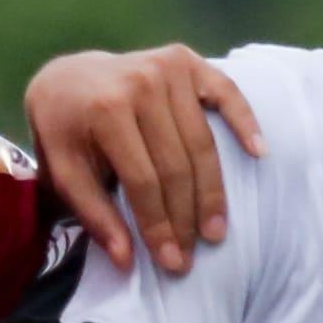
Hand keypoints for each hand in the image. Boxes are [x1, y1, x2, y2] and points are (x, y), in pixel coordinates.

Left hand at [25, 45, 263, 276]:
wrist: (67, 79)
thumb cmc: (65, 134)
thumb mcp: (63, 173)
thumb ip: (94, 214)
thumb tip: (126, 261)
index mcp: (105, 109)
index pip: (142, 180)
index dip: (159, 225)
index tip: (171, 262)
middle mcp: (141, 82)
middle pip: (176, 165)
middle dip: (186, 217)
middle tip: (193, 255)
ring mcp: (167, 66)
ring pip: (202, 142)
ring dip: (213, 191)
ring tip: (216, 230)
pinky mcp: (186, 60)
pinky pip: (225, 92)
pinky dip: (245, 121)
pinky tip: (258, 152)